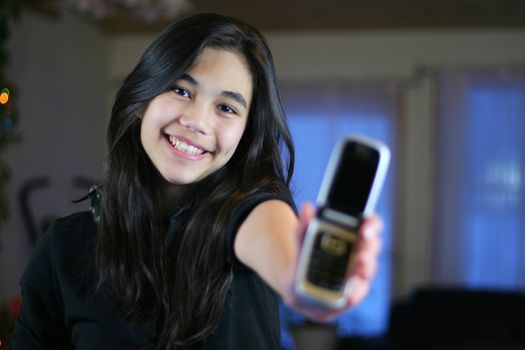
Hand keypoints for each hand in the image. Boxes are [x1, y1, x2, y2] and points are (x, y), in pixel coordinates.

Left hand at [282, 202, 382, 321]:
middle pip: (373, 246)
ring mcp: (358, 273)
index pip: (369, 224)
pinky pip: (357, 292)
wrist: (299, 286)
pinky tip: (349, 294)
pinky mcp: (352, 293)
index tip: (364, 228)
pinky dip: (354, 293)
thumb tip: (306, 208)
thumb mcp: (302, 241)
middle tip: (363, 251)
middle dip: (370, 248)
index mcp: (352, 234)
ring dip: (366, 269)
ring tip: (360, 269)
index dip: (371, 224)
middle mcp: (360, 252)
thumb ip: (304, 226)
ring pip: (369, 269)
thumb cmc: (307, 259)